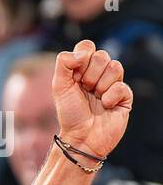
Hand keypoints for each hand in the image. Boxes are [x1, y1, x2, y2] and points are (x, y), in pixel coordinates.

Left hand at [53, 40, 133, 159]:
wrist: (81, 137)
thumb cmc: (70, 113)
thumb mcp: (59, 87)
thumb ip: (64, 64)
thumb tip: (81, 53)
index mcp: (82, 69)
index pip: (87, 47)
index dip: (82, 57)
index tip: (75, 75)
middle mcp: (98, 75)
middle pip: (102, 55)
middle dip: (89, 74)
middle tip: (84, 89)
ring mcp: (113, 84)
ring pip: (115, 66)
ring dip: (100, 85)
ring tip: (95, 98)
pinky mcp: (125, 96)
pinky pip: (122, 86)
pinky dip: (110, 97)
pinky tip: (105, 106)